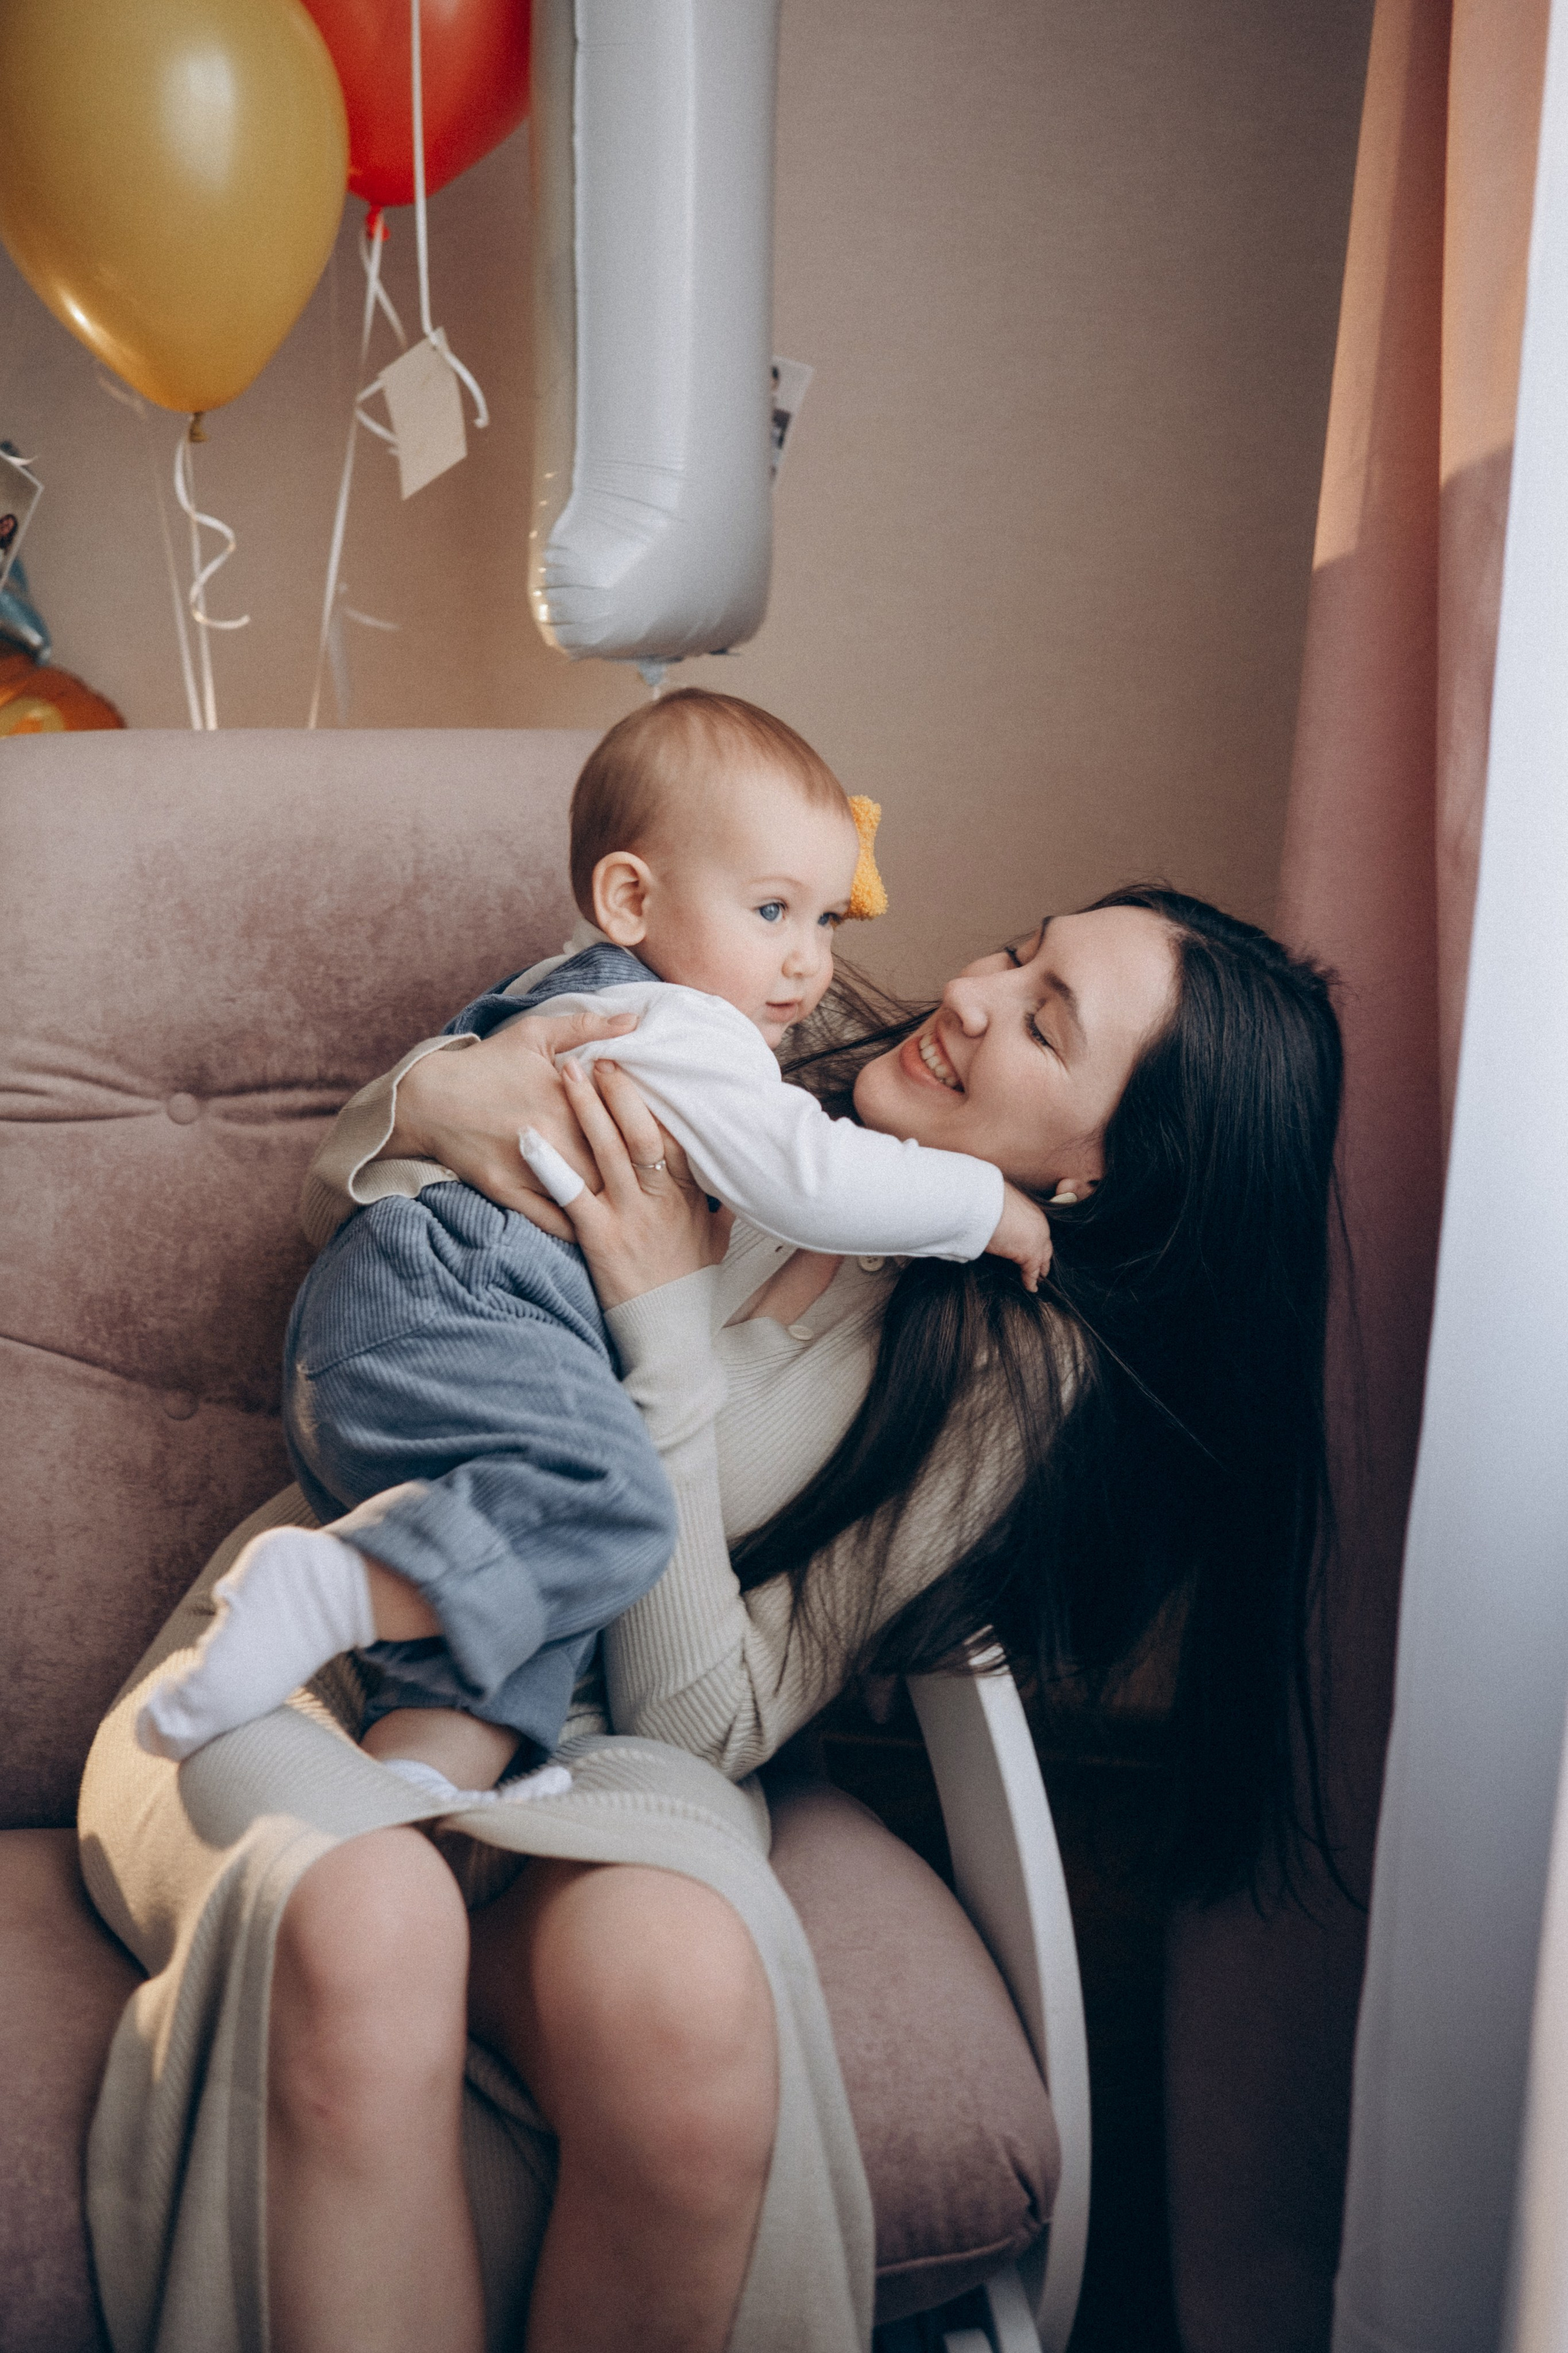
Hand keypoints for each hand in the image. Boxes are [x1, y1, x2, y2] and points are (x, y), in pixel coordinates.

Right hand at [390, 1007, 638, 1234]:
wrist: (427, 1099)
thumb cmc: (486, 1064)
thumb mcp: (534, 1034)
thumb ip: (587, 1026)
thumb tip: (634, 1019)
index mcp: (565, 1098)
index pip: (621, 1125)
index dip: (644, 1138)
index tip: (657, 1144)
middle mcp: (550, 1135)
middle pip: (610, 1166)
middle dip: (632, 1176)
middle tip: (653, 1185)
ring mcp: (528, 1166)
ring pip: (586, 1196)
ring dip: (610, 1204)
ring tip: (633, 1211)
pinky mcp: (507, 1191)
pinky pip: (553, 1220)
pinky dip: (576, 1228)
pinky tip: (594, 1229)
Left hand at [550, 1058, 727, 1309]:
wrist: (668, 1331)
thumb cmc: (688, 1282)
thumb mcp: (713, 1238)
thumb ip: (714, 1202)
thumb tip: (723, 1173)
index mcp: (689, 1194)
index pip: (674, 1134)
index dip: (655, 1097)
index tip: (640, 1066)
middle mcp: (661, 1199)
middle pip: (641, 1132)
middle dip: (619, 1091)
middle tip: (599, 1056)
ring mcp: (630, 1217)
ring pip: (608, 1151)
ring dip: (586, 1109)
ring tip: (567, 1072)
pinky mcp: (599, 1238)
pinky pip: (571, 1194)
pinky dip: (549, 1165)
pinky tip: (528, 1138)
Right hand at [986, 1183, 1052, 1293]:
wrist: (984, 1204)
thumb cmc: (986, 1198)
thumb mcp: (997, 1200)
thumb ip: (1001, 1209)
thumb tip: (991, 1211)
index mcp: (1031, 1209)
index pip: (1038, 1228)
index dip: (1037, 1238)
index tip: (1033, 1244)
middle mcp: (1039, 1224)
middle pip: (1045, 1245)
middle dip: (1044, 1256)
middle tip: (1043, 1266)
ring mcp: (1037, 1239)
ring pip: (1043, 1259)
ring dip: (1041, 1269)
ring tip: (1039, 1279)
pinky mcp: (1030, 1255)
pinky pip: (1032, 1272)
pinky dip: (1031, 1281)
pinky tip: (1032, 1288)